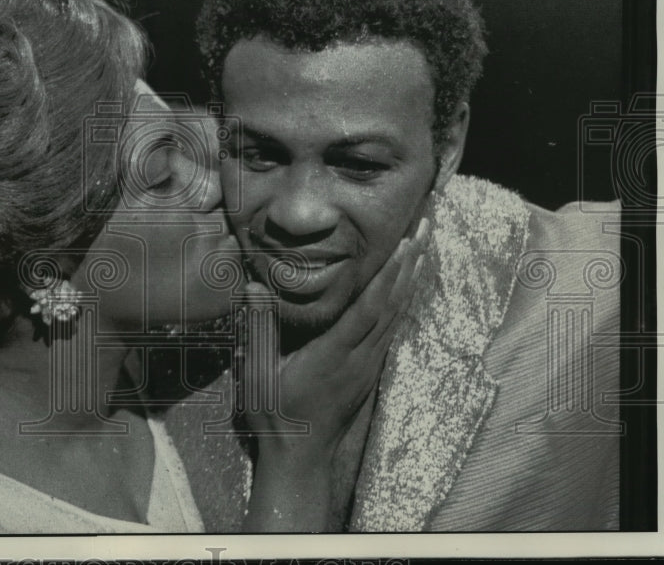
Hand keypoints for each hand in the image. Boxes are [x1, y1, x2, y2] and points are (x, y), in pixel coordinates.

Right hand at [240, 217, 427, 530]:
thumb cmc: (275, 414)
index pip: (366, 308)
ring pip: (397, 313)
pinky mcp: (370, 368)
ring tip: (424, 242)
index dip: (387, 275)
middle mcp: (359, 356)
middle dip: (410, 263)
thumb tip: (255, 286)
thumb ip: (260, 329)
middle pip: (392, 303)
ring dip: (412, 277)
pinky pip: (393, 326)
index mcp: (332, 354)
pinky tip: (409, 283)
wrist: (301, 456)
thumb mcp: (259, 373)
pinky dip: (404, 299)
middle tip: (426, 225)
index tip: (403, 242)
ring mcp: (368, 364)